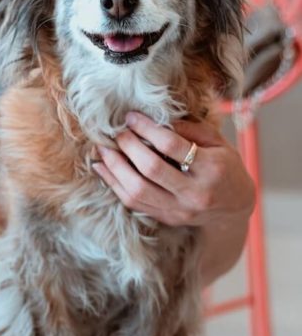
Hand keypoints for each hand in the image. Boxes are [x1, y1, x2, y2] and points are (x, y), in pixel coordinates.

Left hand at [91, 111, 254, 226]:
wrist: (234, 209)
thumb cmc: (225, 167)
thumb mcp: (218, 143)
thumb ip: (189, 130)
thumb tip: (154, 120)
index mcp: (212, 169)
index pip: (172, 146)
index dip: (147, 129)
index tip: (131, 117)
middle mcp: (194, 193)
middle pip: (151, 169)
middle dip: (128, 146)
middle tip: (116, 132)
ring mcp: (178, 209)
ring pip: (137, 190)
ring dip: (114, 167)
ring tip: (102, 149)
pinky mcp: (165, 218)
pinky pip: (133, 202)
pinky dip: (114, 184)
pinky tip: (102, 168)